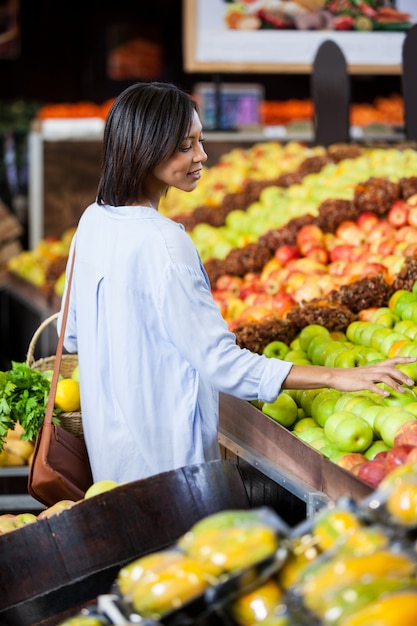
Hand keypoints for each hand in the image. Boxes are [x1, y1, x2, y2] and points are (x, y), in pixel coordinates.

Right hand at [283, 357, 416, 396]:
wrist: (335, 376)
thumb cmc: (352, 377)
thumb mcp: (368, 375)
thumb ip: (381, 377)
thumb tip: (396, 383)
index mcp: (375, 366)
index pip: (392, 360)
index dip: (404, 359)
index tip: (415, 358)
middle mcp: (372, 369)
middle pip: (391, 369)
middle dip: (403, 375)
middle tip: (412, 383)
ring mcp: (366, 376)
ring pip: (383, 377)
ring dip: (394, 384)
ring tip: (402, 391)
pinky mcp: (360, 383)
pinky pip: (371, 386)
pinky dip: (380, 390)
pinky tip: (386, 395)